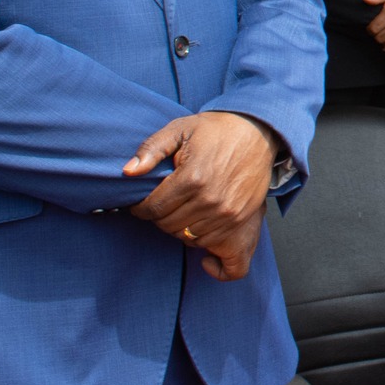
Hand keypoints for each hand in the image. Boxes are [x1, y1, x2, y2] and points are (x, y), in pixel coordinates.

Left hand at [125, 112, 277, 278]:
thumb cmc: (216, 130)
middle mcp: (210, 201)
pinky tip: (203, 251)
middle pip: (168, 226)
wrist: (257, 132)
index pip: (153, 209)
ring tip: (181, 213)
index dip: (141, 208)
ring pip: (188, 239)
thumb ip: (152, 149)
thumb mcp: (180, 129)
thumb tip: (128, 172)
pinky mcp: (241, 222)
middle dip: (159, 217)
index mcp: (192, 178)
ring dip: (180, 229)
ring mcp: (228, 215)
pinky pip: (217, 251)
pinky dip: (209, 256)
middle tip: (162, 205)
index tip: (142, 203)